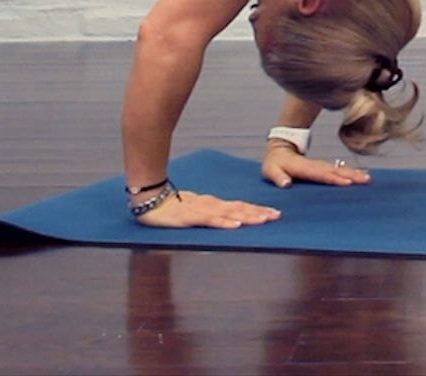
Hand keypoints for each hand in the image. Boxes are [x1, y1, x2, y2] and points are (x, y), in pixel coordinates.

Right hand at [134, 189, 281, 229]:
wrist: (149, 199)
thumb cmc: (172, 206)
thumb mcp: (195, 209)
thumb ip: (211, 213)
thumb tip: (229, 220)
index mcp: (213, 204)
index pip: (239, 206)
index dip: (257, 210)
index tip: (274, 213)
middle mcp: (211, 205)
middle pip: (238, 209)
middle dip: (258, 213)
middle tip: (277, 216)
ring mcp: (200, 210)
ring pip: (228, 214)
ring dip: (247, 217)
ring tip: (263, 220)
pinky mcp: (189, 217)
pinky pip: (209, 220)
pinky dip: (224, 223)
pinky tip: (236, 226)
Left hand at [261, 142, 371, 187]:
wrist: (281, 149)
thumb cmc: (274, 164)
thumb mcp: (270, 171)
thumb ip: (278, 177)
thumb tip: (286, 184)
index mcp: (303, 168)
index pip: (320, 174)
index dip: (333, 178)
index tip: (347, 182)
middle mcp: (315, 165)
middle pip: (335, 170)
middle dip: (351, 175)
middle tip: (365, 180)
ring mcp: (322, 165)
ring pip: (340, 168)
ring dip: (355, 173)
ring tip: (368, 178)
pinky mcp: (325, 167)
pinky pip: (341, 169)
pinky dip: (352, 171)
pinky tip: (364, 174)